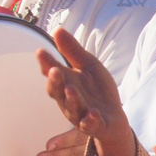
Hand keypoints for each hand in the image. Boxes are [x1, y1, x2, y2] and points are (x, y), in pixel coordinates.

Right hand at [39, 29, 134, 155]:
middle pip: (58, 91)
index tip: (41, 52)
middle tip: (54, 70)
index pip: (52, 73)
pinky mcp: (94, 126)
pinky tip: (94, 113)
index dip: (46, 64)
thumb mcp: (89, 66)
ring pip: (72, 108)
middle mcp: (69, 99)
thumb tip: (57, 29)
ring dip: (71, 99)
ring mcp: (80, 114)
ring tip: (72, 88)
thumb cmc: (98, 90)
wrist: (114, 117)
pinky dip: (90, 119)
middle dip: (56, 81)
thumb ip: (73, 51)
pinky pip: (90, 125)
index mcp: (66, 82)